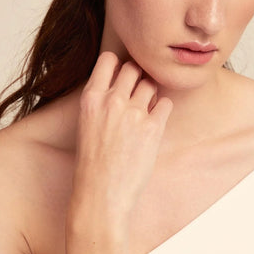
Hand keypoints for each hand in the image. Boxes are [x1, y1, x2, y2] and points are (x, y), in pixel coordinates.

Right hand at [73, 51, 172, 219]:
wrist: (101, 194)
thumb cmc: (92, 164)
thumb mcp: (87, 125)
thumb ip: (102, 103)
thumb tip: (122, 87)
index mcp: (91, 98)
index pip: (109, 59)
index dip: (119, 64)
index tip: (123, 74)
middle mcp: (112, 100)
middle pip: (134, 67)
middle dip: (138, 76)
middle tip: (138, 92)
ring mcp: (133, 113)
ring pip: (151, 84)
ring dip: (151, 93)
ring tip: (145, 111)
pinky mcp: (152, 127)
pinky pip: (166, 103)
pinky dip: (162, 109)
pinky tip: (154, 122)